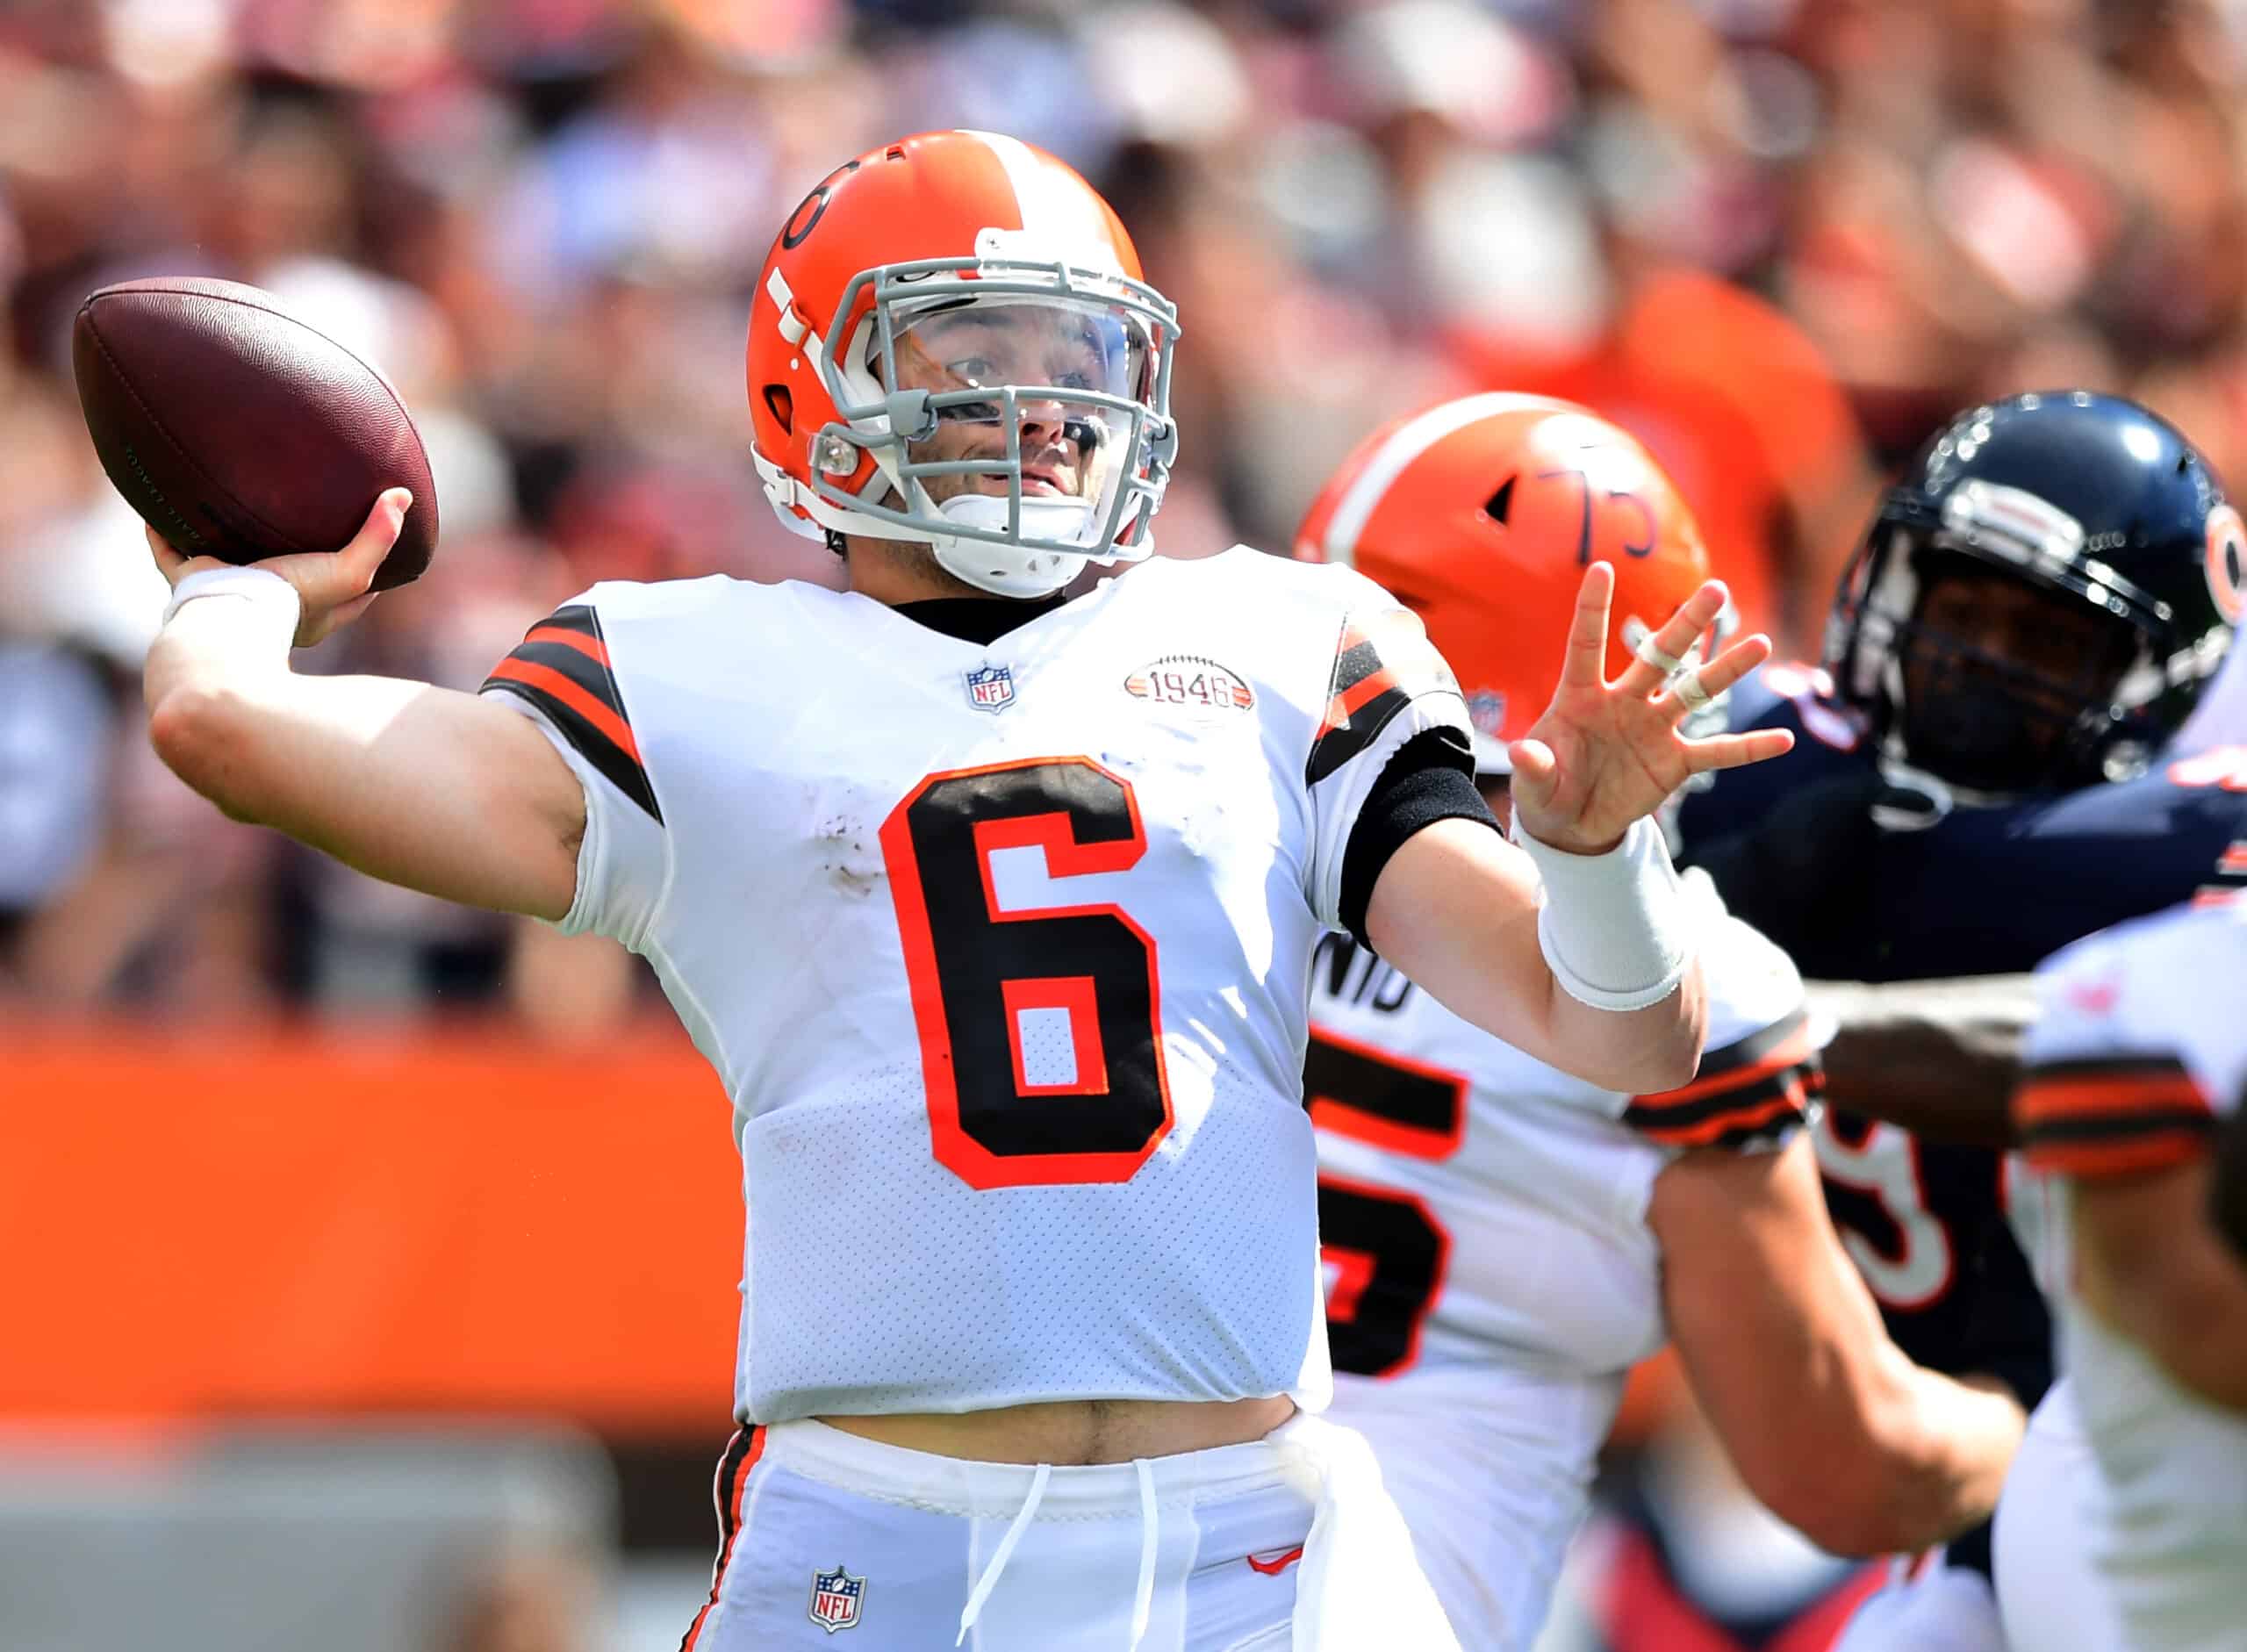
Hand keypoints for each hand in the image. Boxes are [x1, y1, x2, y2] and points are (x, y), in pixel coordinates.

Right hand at [148, 487, 409, 648]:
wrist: (228, 625)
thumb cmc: (291, 606)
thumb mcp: (348, 574)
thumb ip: (377, 538)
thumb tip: (404, 496)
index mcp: (309, 612)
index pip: (343, 590)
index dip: (358, 567)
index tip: (368, 538)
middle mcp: (266, 608)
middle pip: (280, 577)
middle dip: (287, 554)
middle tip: (295, 520)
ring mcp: (225, 597)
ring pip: (224, 565)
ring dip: (224, 542)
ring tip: (226, 509)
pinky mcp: (188, 585)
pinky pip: (169, 554)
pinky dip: (162, 535)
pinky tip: (156, 508)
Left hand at [1510, 562, 1793, 853]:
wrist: (1571, 824)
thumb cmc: (1546, 790)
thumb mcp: (1533, 782)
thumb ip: (1533, 766)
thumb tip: (1522, 755)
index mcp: (1581, 696)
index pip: (1586, 645)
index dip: (1593, 609)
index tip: (1601, 568)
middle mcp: (1624, 702)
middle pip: (1659, 655)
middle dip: (1687, 625)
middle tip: (1716, 590)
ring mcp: (1653, 729)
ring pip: (1695, 692)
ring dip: (1726, 671)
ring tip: (1760, 645)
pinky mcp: (1675, 762)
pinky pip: (1717, 752)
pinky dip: (1749, 749)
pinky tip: (1784, 740)